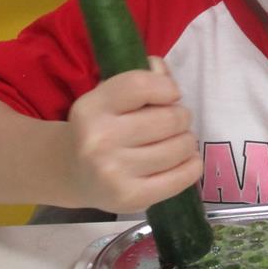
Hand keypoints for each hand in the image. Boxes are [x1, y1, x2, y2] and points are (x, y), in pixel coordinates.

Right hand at [64, 57, 202, 213]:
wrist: (75, 173)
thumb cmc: (102, 128)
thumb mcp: (110, 97)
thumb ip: (141, 78)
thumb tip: (162, 70)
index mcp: (91, 108)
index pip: (141, 84)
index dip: (166, 86)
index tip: (169, 94)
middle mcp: (98, 140)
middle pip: (169, 118)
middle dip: (180, 116)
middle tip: (172, 123)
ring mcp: (114, 172)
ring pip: (180, 146)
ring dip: (187, 141)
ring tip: (175, 142)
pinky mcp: (131, 198)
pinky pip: (183, 176)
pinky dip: (192, 166)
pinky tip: (184, 161)